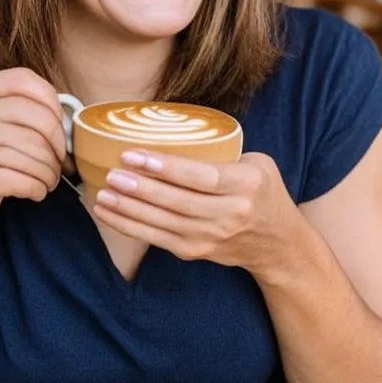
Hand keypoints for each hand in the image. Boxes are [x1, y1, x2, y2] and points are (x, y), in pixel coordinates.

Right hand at [0, 68, 67, 221]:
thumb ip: (19, 110)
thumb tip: (65, 118)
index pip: (19, 80)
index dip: (50, 100)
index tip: (60, 123)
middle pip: (27, 114)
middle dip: (55, 139)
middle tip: (60, 158)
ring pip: (25, 148)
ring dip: (48, 167)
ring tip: (50, 178)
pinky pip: (17, 178)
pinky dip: (36, 185)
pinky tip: (38, 190)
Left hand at [91, 150, 303, 276]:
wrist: (277, 244)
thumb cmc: (263, 193)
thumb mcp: (257, 164)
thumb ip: (222, 152)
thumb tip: (173, 131)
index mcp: (246, 185)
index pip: (201, 177)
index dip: (167, 167)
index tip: (136, 155)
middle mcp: (229, 214)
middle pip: (178, 202)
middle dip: (141, 188)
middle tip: (113, 172)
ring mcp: (211, 236)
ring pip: (163, 222)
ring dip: (129, 208)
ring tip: (104, 192)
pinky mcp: (195, 251)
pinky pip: (156, 239)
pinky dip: (129, 226)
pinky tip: (108, 212)